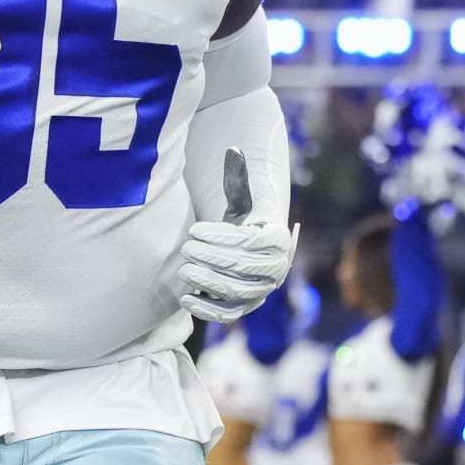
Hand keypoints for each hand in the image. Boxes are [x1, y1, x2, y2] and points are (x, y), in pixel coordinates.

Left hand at [179, 149, 294, 323]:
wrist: (247, 252)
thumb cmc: (242, 223)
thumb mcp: (241, 201)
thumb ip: (238, 179)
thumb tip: (234, 149)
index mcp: (280, 240)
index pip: (251, 240)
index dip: (221, 236)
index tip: (194, 228)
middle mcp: (277, 269)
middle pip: (243, 266)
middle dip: (211, 257)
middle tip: (185, 248)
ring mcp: (263, 292)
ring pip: (236, 291)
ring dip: (208, 282)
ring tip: (183, 269)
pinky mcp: (246, 309)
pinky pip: (229, 314)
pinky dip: (207, 310)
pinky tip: (185, 297)